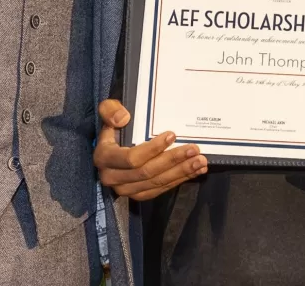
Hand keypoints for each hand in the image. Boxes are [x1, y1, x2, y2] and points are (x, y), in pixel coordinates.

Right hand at [93, 100, 207, 200]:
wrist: (113, 144)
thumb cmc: (114, 124)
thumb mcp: (107, 110)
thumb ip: (110, 110)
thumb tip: (123, 118)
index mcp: (104, 157)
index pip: (131, 158)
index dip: (153, 149)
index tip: (172, 135)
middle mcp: (112, 177)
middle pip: (147, 172)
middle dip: (173, 161)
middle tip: (195, 150)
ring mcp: (125, 189)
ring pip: (157, 182)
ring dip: (181, 172)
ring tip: (200, 161)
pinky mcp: (138, 194)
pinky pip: (160, 189)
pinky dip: (180, 180)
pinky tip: (195, 171)